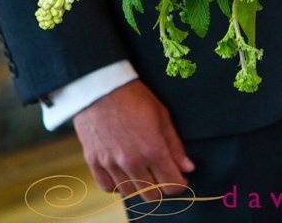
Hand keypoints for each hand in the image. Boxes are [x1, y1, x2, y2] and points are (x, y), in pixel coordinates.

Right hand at [73, 80, 194, 201]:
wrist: (100, 87)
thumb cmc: (135, 97)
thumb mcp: (162, 116)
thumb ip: (175, 146)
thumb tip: (188, 168)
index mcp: (153, 149)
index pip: (172, 185)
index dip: (179, 184)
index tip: (180, 178)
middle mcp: (132, 161)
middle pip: (152, 195)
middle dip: (161, 188)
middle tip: (161, 174)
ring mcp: (110, 163)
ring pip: (130, 193)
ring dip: (139, 186)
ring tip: (142, 170)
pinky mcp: (93, 161)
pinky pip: (107, 187)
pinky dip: (117, 185)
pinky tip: (123, 172)